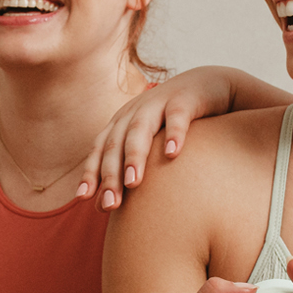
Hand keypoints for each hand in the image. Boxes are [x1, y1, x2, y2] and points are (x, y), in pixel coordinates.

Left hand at [78, 67, 240, 210]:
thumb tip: (100, 207)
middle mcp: (136, 111)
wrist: (209, 85)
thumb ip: (127, 170)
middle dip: (111, 174)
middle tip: (110, 204)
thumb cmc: (174, 123)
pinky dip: (174, 133)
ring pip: (140, 129)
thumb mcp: (149, 144)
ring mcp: (159, 102)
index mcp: (123, 122)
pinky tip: (172, 154)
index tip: (83, 198)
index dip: (91, 172)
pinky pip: (177, 116)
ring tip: (132, 182)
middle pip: (117, 143)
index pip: (101, 149)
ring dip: (134, 156)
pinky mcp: (186, 98)